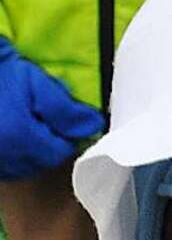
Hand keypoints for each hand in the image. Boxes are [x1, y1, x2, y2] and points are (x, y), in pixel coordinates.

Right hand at [0, 37, 104, 179]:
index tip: (64, 121)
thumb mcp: (36, 83)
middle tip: (44, 121)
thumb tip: (93, 126)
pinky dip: (13, 157)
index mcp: (21, 137)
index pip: (60, 151)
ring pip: (23, 167)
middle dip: (49, 145)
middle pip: (42, 161)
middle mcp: (6, 155)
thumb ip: (66, 110)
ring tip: (27, 127)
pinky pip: (5, 167)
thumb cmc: (0, 72)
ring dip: (31, 153)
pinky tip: (10, 137)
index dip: (67, 136)